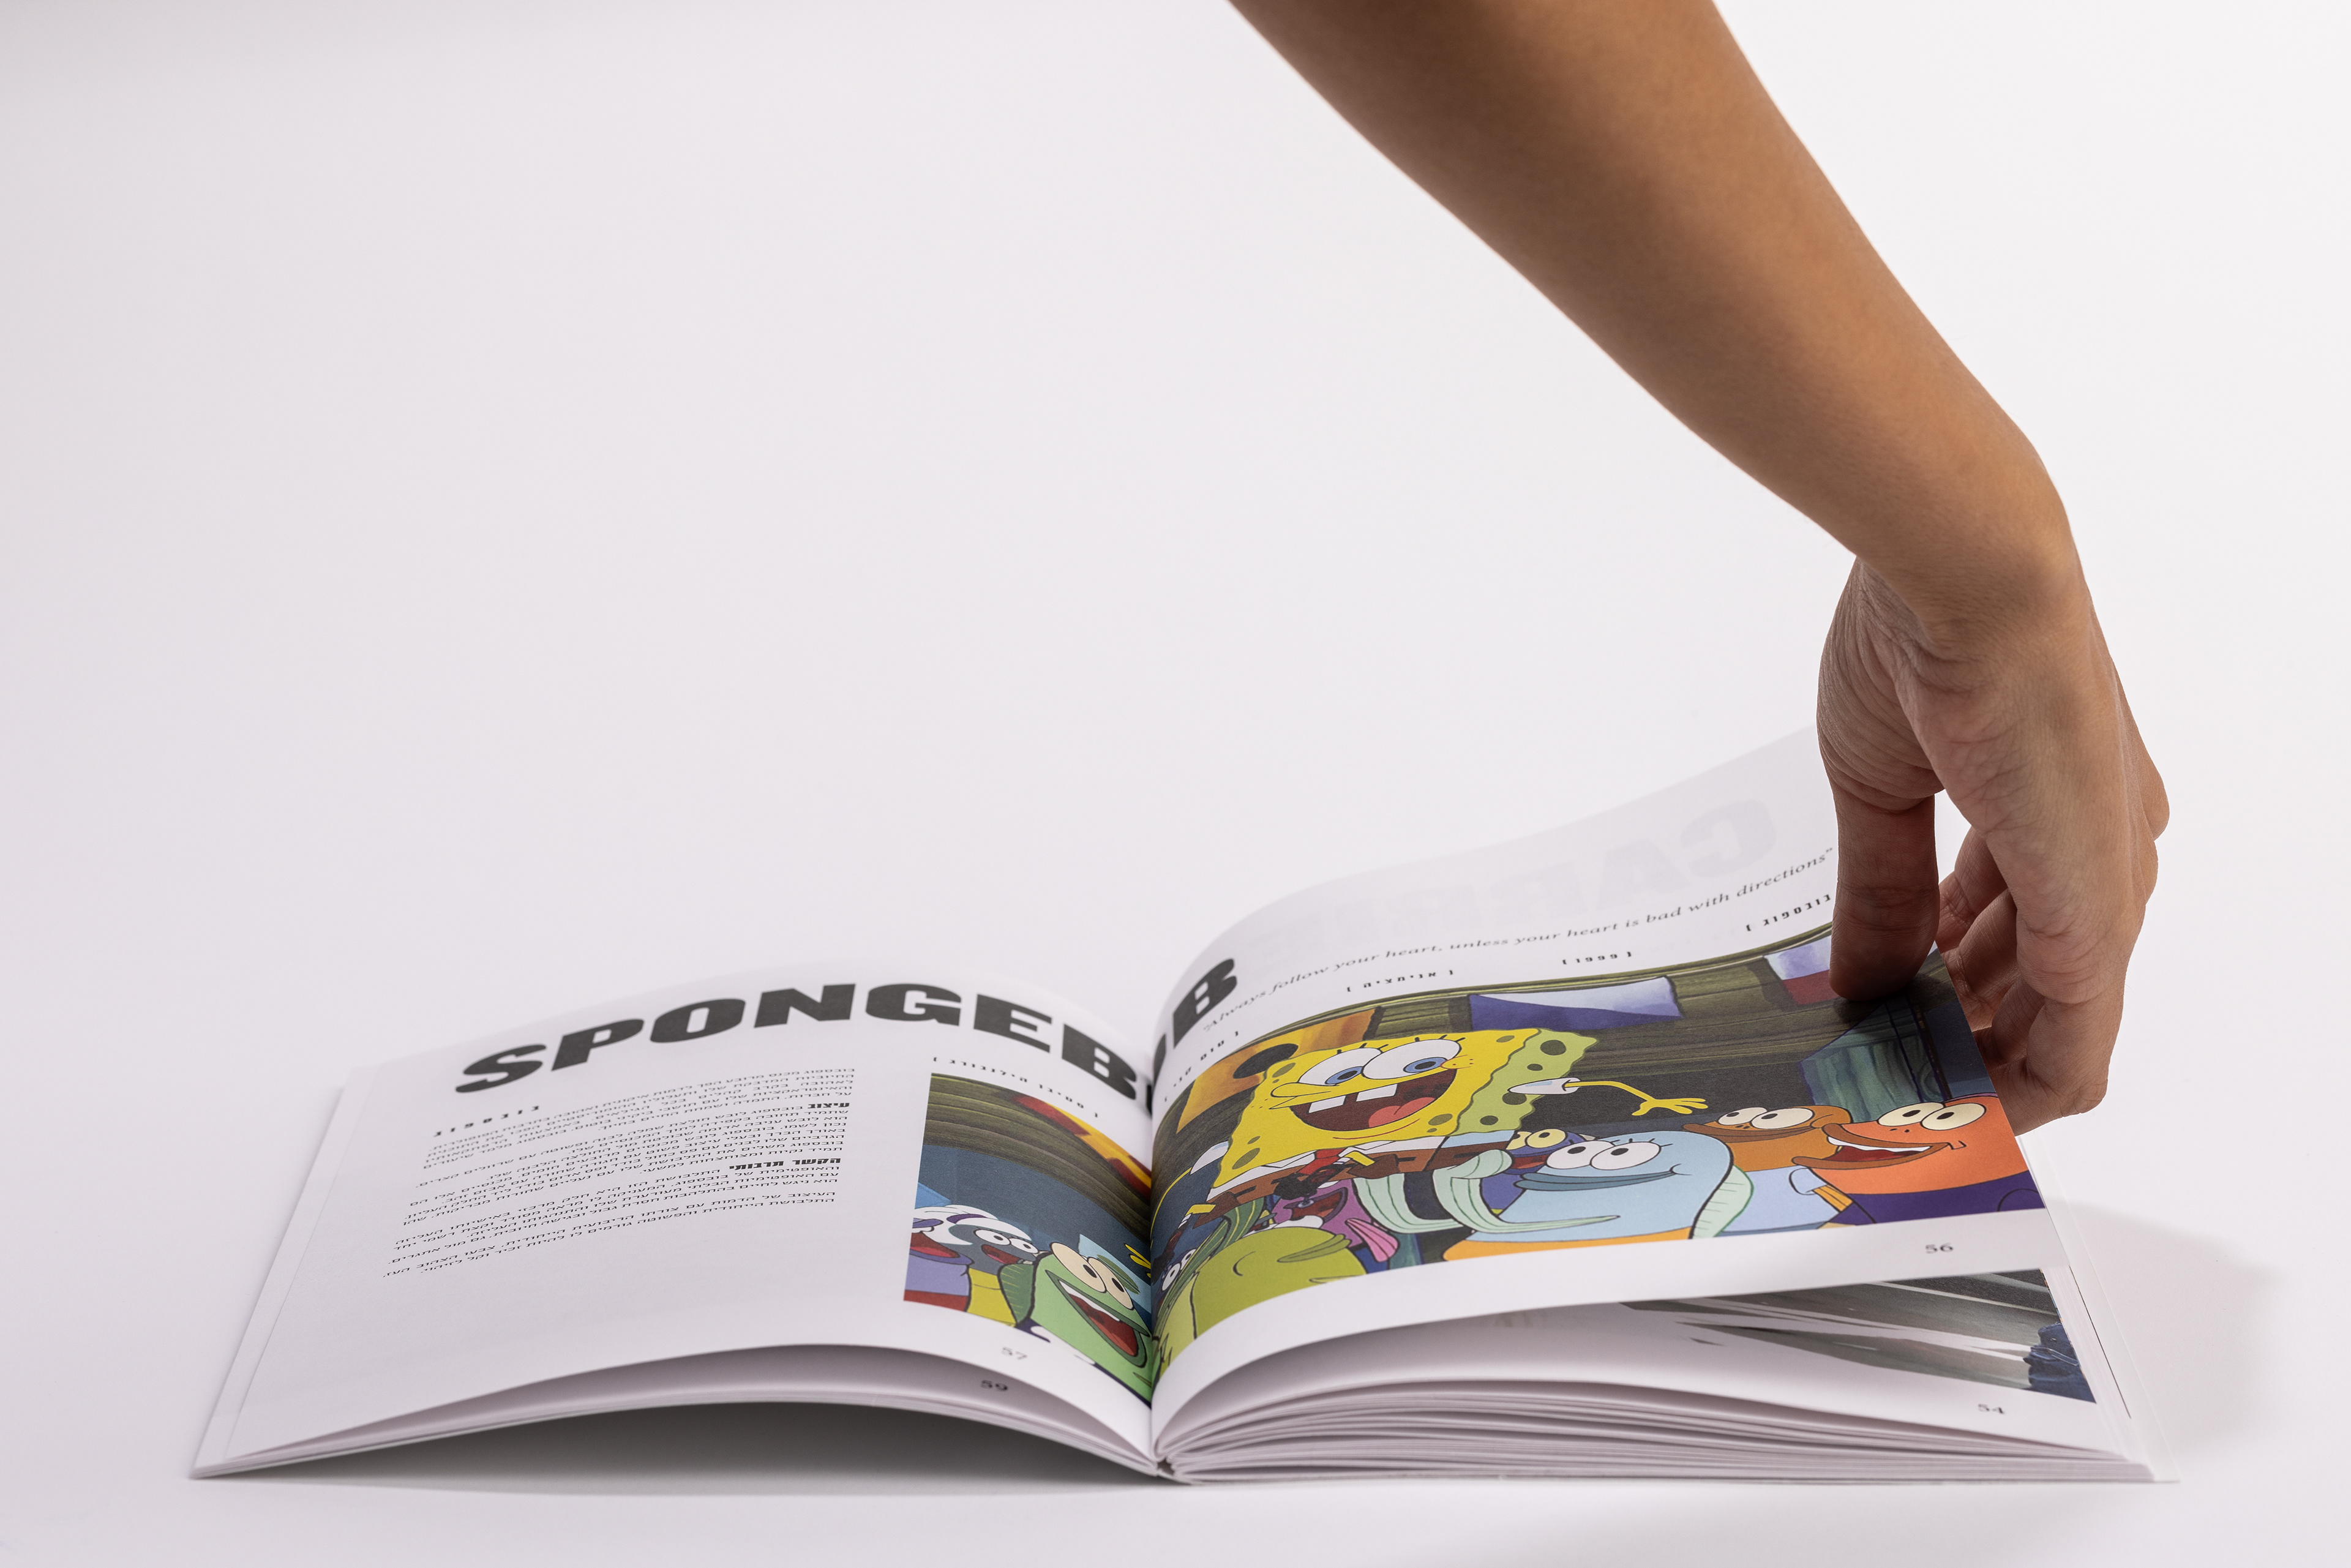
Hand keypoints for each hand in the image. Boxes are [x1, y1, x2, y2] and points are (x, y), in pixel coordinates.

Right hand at [1819, 558, 2167, 1130]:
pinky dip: (2012, 1087)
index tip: (1885, 1013)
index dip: (1950, 984)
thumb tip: (1860, 979)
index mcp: (2053, 811)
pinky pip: (2073, 1046)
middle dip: (1959, 1037)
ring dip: (1978, 1070)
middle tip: (1876, 1072)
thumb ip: (1882, 895)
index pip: (2013, 930)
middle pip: (2037, 990)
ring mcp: (2104, 888)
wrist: (1968, 577)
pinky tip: (1948, 1105)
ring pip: (2057, 1028)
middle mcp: (2102, 854)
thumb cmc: (1920, 644)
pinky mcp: (2093, 917)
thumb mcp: (1881, 791)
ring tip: (1893, 1091)